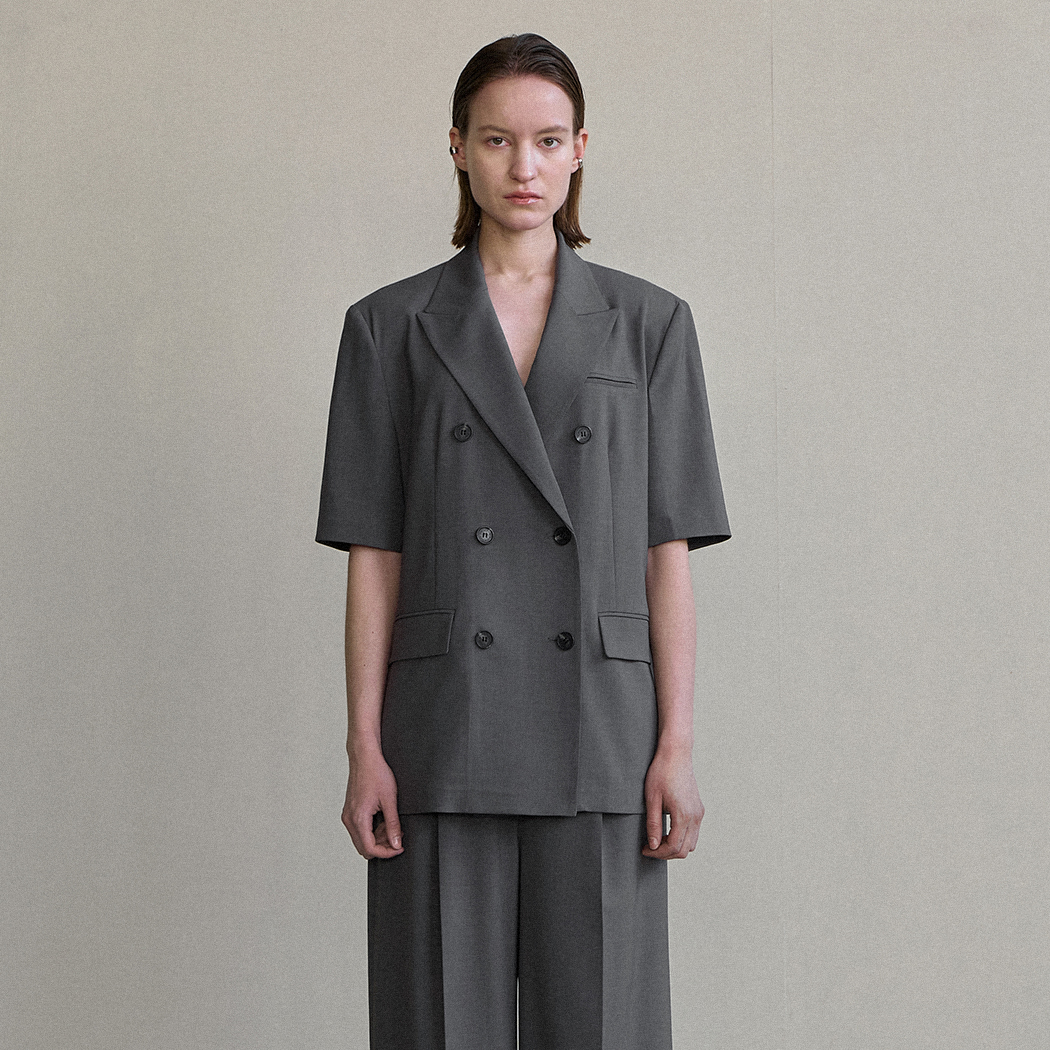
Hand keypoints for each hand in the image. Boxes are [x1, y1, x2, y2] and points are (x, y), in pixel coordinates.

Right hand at [341, 744, 404, 859]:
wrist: (365, 758)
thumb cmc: (376, 773)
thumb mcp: (390, 800)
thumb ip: (393, 825)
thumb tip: (396, 843)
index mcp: (358, 818)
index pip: (370, 849)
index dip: (386, 852)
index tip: (399, 848)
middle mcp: (349, 819)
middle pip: (364, 848)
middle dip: (382, 846)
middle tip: (397, 836)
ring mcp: (348, 815)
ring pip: (362, 840)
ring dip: (377, 838)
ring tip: (392, 825)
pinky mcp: (350, 811)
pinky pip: (360, 830)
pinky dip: (372, 830)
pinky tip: (383, 819)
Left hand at [641, 744, 703, 859]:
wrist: (676, 754)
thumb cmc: (661, 773)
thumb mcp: (652, 799)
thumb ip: (653, 824)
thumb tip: (654, 846)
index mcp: (684, 815)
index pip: (673, 847)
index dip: (657, 853)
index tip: (645, 849)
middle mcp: (695, 817)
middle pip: (684, 850)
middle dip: (666, 853)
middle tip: (650, 847)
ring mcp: (699, 813)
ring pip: (691, 843)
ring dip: (675, 846)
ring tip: (658, 839)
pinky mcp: (698, 808)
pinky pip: (693, 832)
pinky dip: (682, 838)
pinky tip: (667, 830)